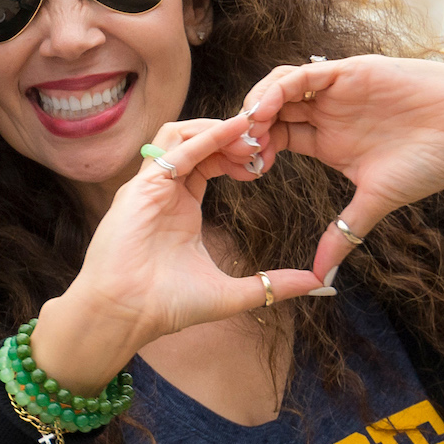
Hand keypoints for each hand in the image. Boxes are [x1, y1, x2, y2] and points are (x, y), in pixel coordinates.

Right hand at [31, 113, 324, 393]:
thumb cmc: (166, 305)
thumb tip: (317, 283)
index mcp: (180, 206)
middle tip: (267, 142)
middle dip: (233, 135)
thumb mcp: (232, 292)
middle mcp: (163, 189)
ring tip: (252, 136)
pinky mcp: (141, 187)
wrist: (125, 315)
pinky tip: (234, 130)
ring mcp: (149, 185)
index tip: (269, 162)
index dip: (239, 155)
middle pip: (198, 140)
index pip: (210, 161)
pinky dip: (205, 136)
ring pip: (181, 132)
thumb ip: (272, 284)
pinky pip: (174, 148)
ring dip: (218, 128)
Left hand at [235, 56, 443, 279]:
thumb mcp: (377, 202)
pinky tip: (264, 109)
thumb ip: (345, 233)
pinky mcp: (353, 72)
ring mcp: (338, 90)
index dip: (252, 153)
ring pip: (279, 88)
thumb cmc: (433, 164)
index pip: (273, 138)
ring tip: (245, 131)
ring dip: (255, 106)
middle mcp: (327, 112)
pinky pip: (305, 73)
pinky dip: (279, 88)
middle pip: (268, 111)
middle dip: (245, 129)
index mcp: (326, 140)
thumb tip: (321, 277)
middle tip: (232, 151)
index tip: (241, 175)